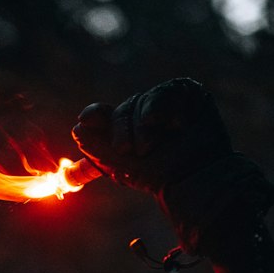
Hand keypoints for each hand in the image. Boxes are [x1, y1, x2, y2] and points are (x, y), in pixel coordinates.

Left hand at [72, 78, 232, 194]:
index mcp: (133, 134)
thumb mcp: (123, 167)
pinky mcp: (187, 93)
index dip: (95, 118)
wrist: (195, 179)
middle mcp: (148, 118)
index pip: (108, 119)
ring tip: (151, 147)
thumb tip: (78, 128)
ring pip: (140, 102)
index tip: (82, 122)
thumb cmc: (163, 180)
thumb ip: (97, 149)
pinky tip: (173, 127)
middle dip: (121, 131)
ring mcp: (168, 104)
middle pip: (122, 110)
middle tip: (130, 150)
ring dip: (141, 128)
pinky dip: (160, 110)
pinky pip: (164, 92)